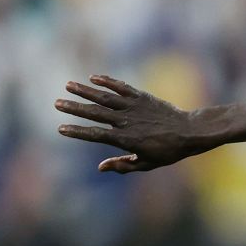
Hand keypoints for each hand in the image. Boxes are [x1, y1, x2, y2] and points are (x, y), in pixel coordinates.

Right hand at [55, 75, 201, 172]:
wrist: (190, 132)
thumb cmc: (168, 151)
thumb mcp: (147, 163)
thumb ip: (123, 165)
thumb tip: (100, 167)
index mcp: (125, 139)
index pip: (96, 135)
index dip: (77, 132)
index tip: (61, 129)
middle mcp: (127, 121)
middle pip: (95, 113)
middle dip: (74, 108)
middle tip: (56, 103)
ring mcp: (134, 107)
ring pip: (105, 97)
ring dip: (85, 90)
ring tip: (68, 85)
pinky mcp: (142, 96)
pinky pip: (121, 87)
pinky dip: (107, 81)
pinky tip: (93, 77)